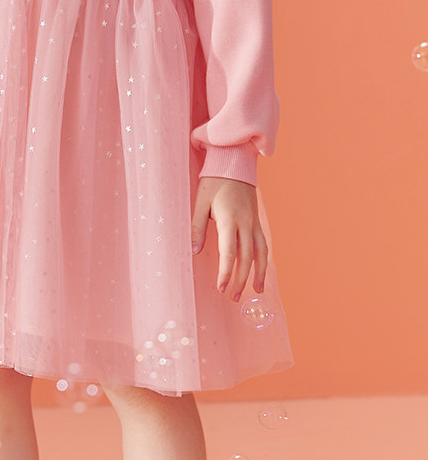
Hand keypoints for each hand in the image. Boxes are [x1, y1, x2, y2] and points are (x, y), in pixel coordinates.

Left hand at [191, 176, 267, 300]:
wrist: (234, 162)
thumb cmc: (213, 181)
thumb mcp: (200, 201)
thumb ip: (198, 227)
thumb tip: (194, 251)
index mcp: (229, 219)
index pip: (229, 253)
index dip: (226, 272)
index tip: (221, 288)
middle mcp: (245, 223)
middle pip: (246, 257)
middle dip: (240, 279)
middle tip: (232, 297)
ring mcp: (254, 222)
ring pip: (260, 253)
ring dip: (259, 273)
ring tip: (257, 291)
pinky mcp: (257, 220)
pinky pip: (263, 244)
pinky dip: (264, 260)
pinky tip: (262, 270)